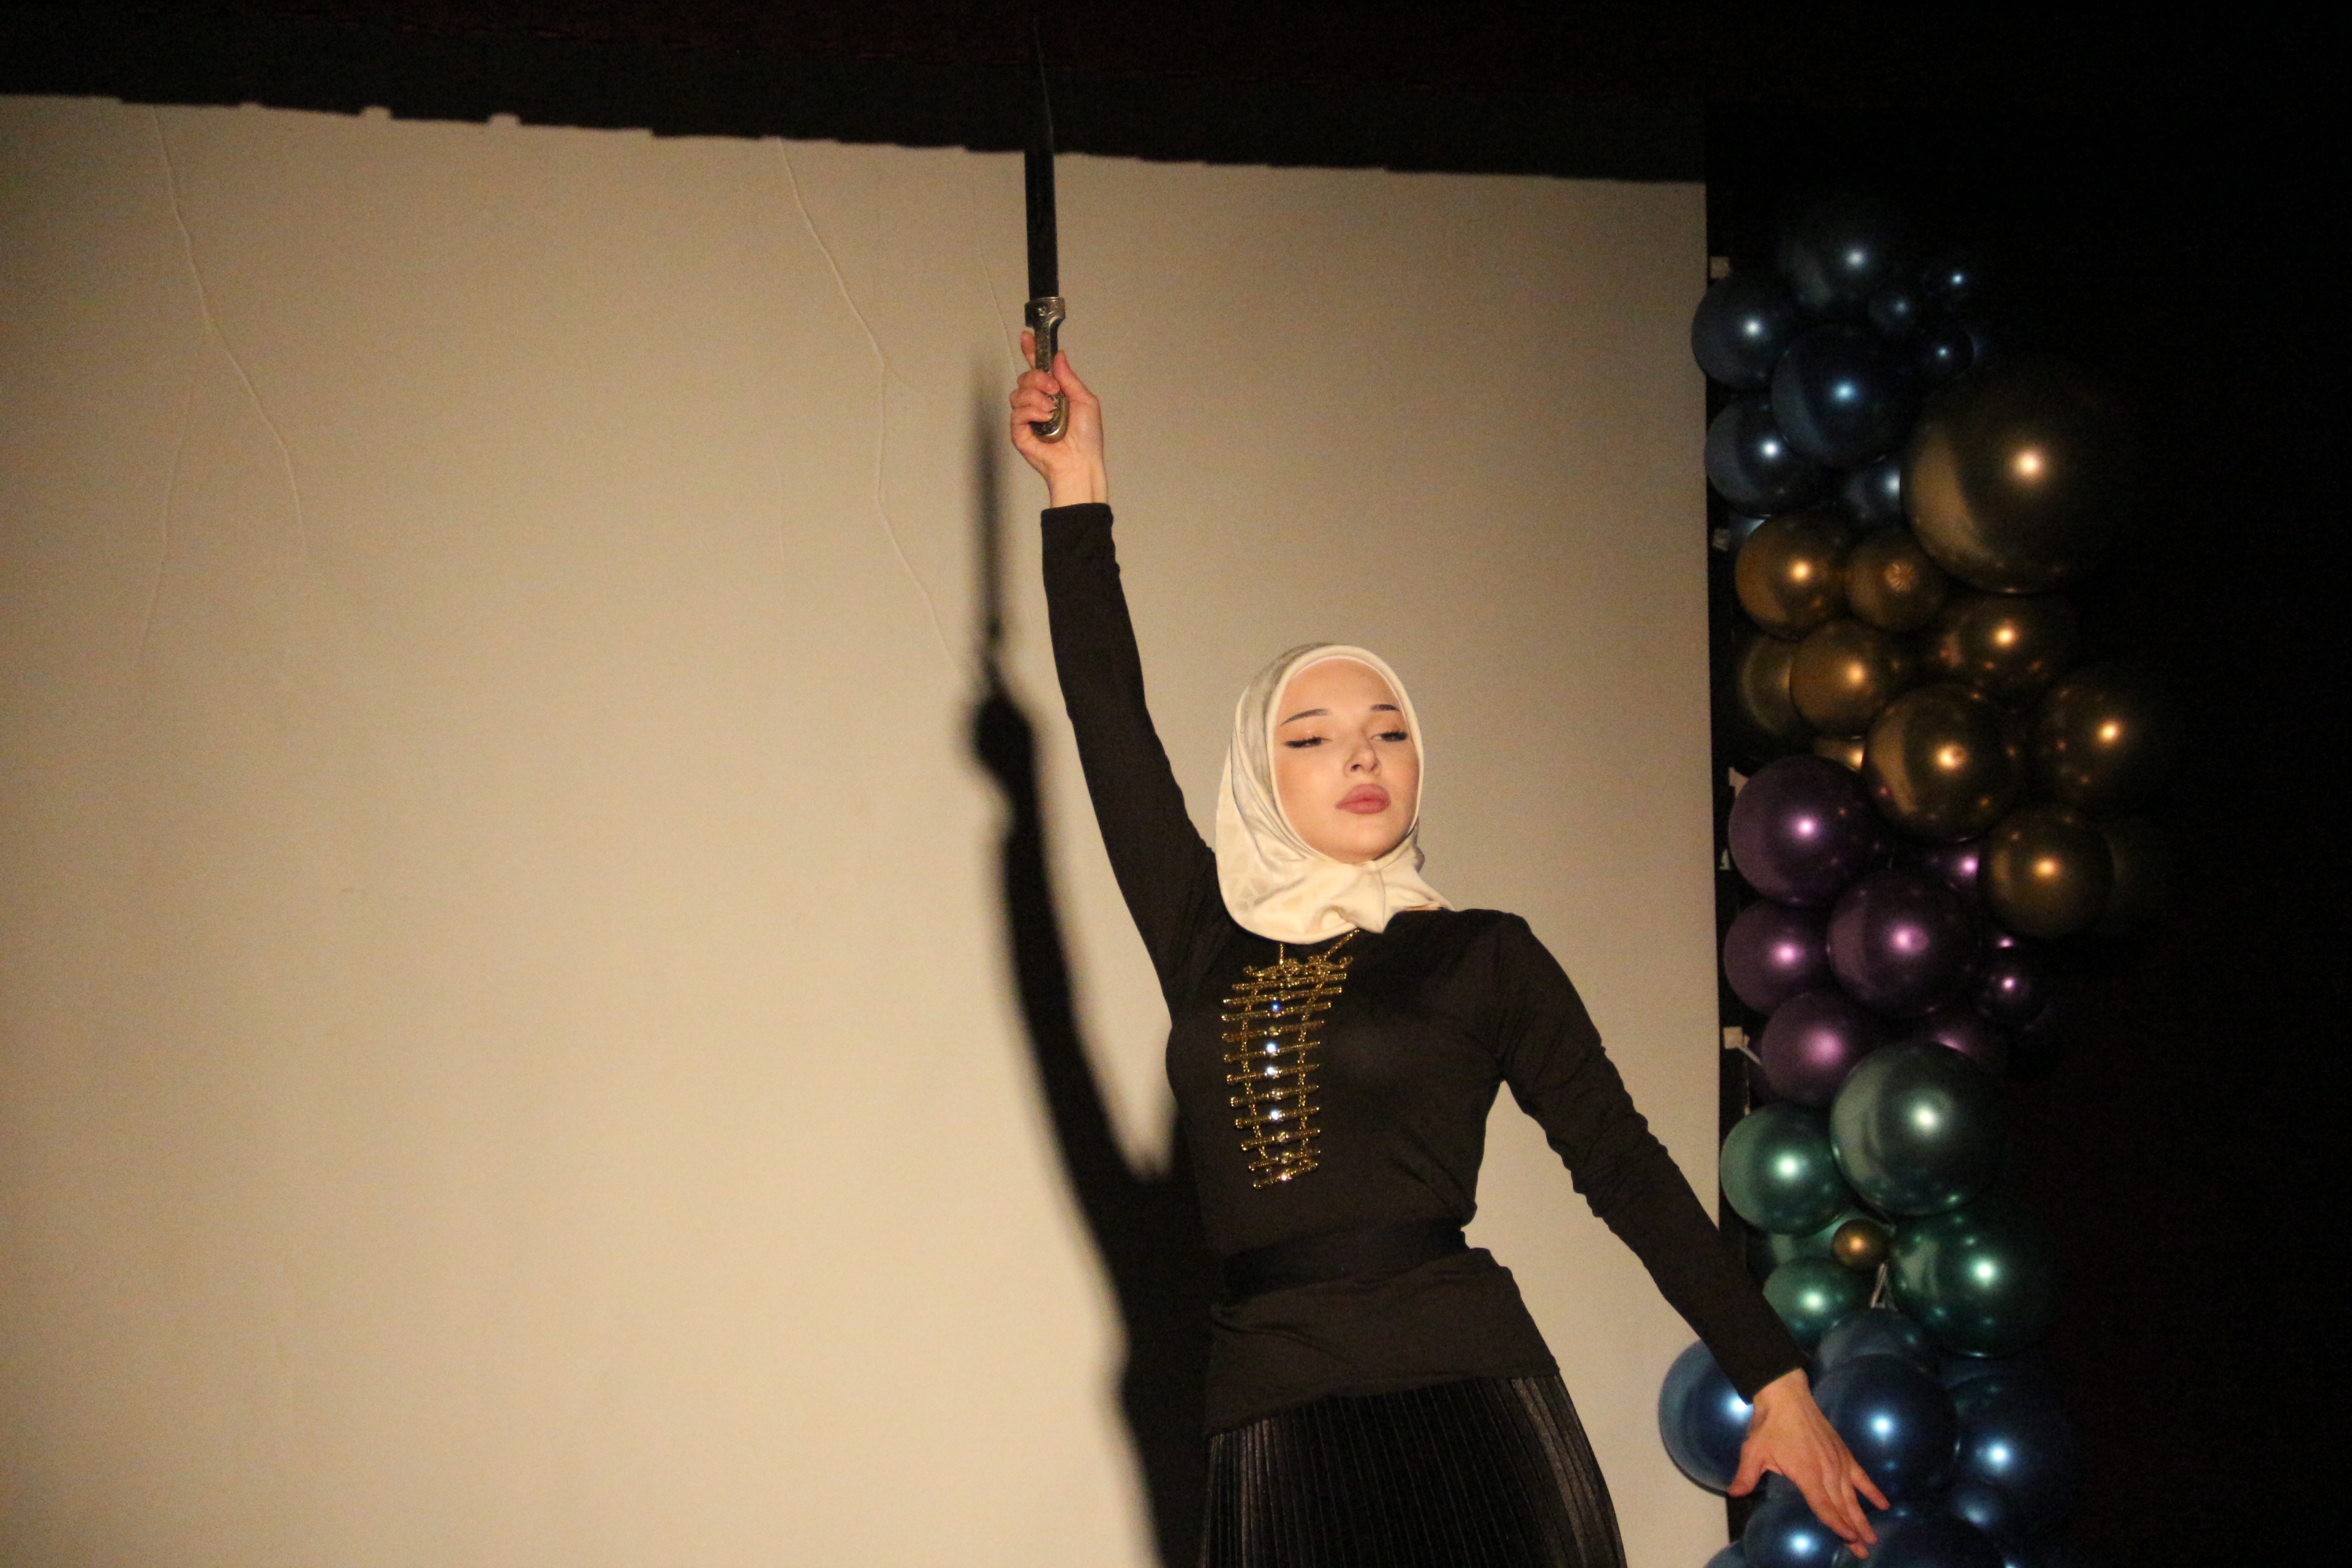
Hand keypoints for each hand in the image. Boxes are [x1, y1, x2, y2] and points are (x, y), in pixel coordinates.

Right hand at [1009, 330, 1107, 507]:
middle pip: (1025, 377)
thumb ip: (1069, 378)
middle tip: (1054, 390)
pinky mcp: (1019, 432)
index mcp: (1054, 394)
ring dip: (1036, 397)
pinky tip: (1044, 419)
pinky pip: (1017, 412)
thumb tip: (1059, 355)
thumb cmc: (1087, 438)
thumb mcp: (1085, 401)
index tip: (1027, 337)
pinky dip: (1032, 411)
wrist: (1080, 462)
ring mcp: (1027, 418)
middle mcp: (1038, 403)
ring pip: (1018, 392)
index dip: (1031, 352)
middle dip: (1038, 378)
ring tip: (1051, 410)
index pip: (1038, 369)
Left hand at [1729, 1368, 1888, 1557]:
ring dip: (1863, 1517)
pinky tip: (1884, 1504)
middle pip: (1842, 1506)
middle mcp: (1828, 1471)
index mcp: (1807, 1474)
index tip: (1848, 1539)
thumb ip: (1746, 1476)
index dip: (1836, 1524)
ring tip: (1872, 1538)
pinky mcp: (1844, 1453)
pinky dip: (1872, 1490)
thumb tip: (1734, 1494)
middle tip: (1865, 1551)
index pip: (1824, 1506)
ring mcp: (1839, 1462)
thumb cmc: (1769, 1425)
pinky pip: (1861, 1475)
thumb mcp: (1753, 1451)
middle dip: (1853, 1531)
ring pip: (1853, 1496)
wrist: (1787, 1396)